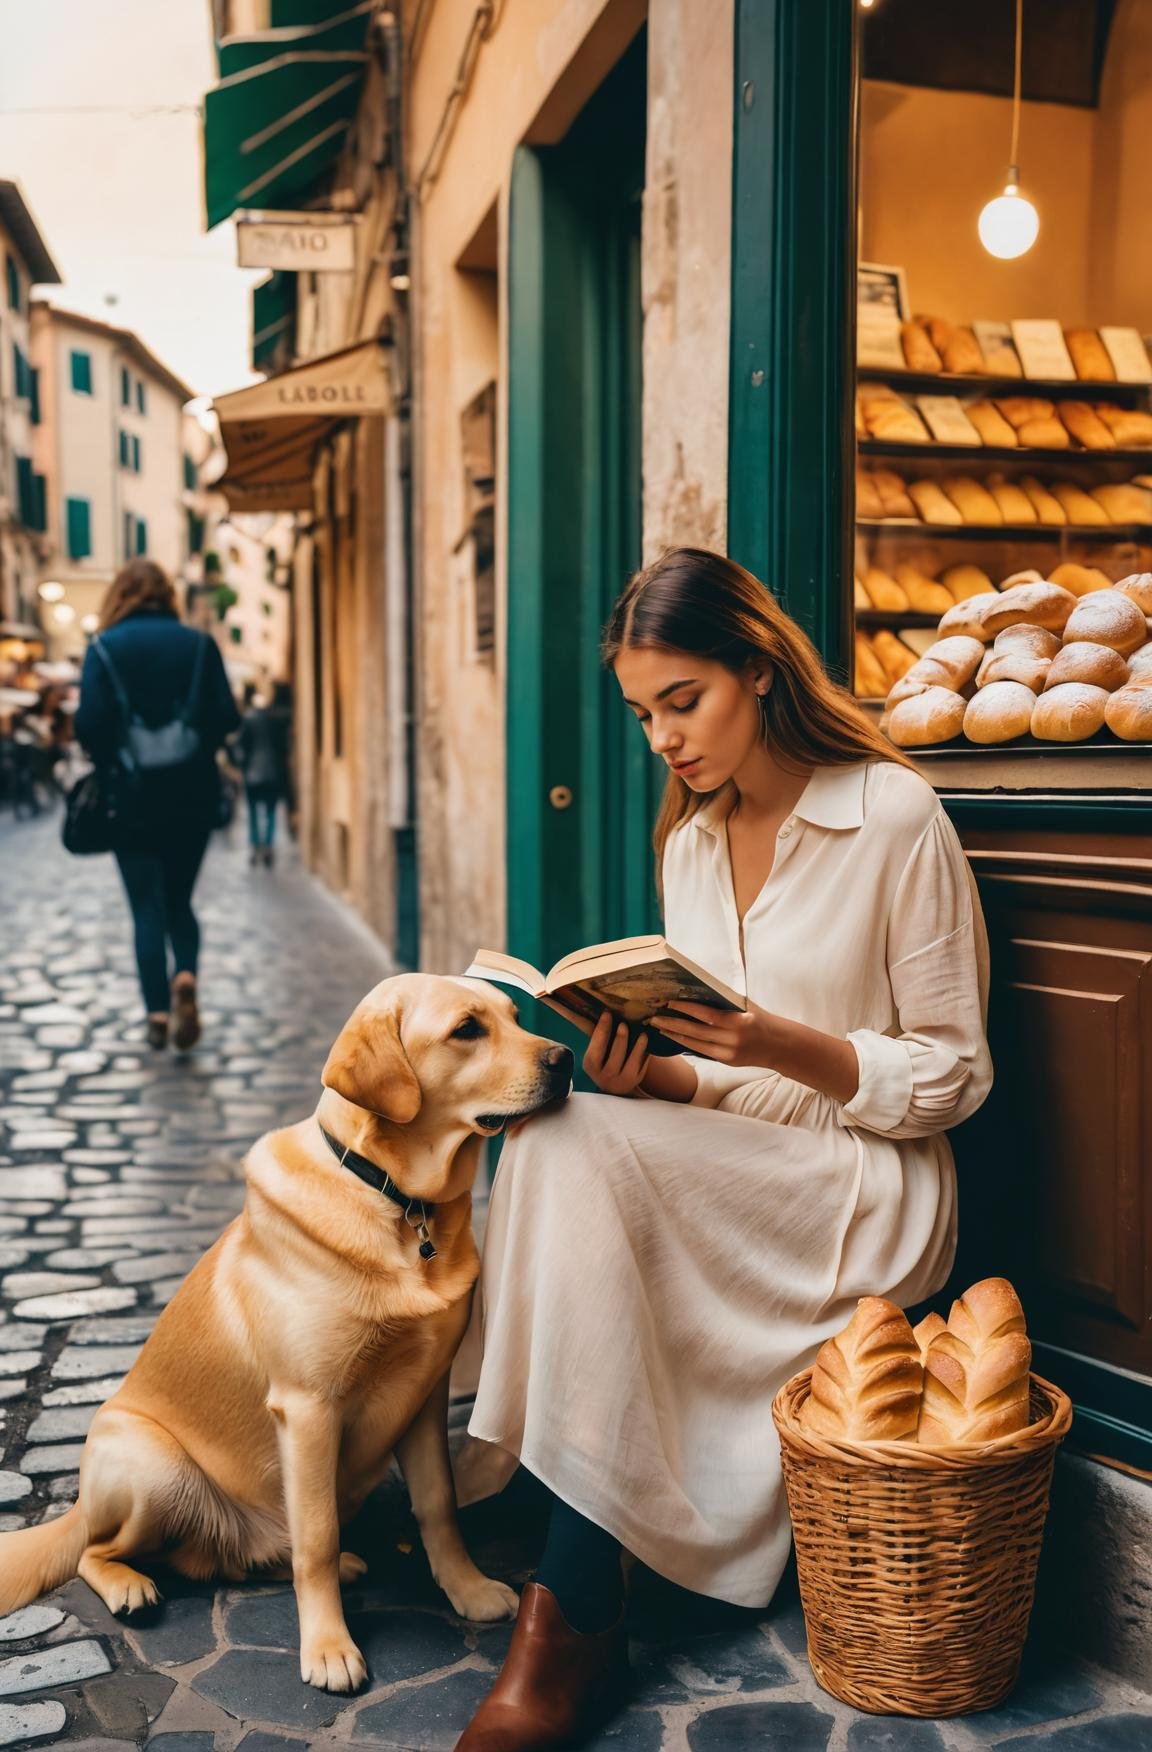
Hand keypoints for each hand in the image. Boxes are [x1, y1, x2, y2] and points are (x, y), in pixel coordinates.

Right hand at [582, 1011, 649, 1095]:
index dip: (601, 1030)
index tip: (607, 1014)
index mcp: (591, 1066)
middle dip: (619, 1040)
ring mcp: (621, 1080)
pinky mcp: (636, 1080)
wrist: (613, 1086)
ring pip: (631, 1064)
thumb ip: (599, 1039)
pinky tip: (649, 1042)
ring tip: (643, 1034)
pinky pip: (642, 1066)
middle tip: (623, 1024)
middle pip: (613, 1058)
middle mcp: (604, 1076)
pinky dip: (645, 1053)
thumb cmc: (603, 1061)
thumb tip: (606, 1012)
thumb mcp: (596, 1054)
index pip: (595, 1048)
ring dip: (637, 1048)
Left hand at [652, 1000, 779, 1066]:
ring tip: (659, 1027)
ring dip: (675, 1036)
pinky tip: (675, 1037)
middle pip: (696, 1032)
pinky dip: (687, 1044)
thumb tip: (697, 991)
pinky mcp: (727, 1062)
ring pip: (695, 1045)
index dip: (687, 1009)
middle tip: (654, 1018)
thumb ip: (725, 1002)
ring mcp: (729, 1054)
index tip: (669, 1003)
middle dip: (673, 1024)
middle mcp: (733, 1040)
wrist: (780, 1046)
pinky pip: (702, 1052)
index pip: (707, 1014)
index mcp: (739, 1021)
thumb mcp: (746, 1006)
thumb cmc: (762, 1019)